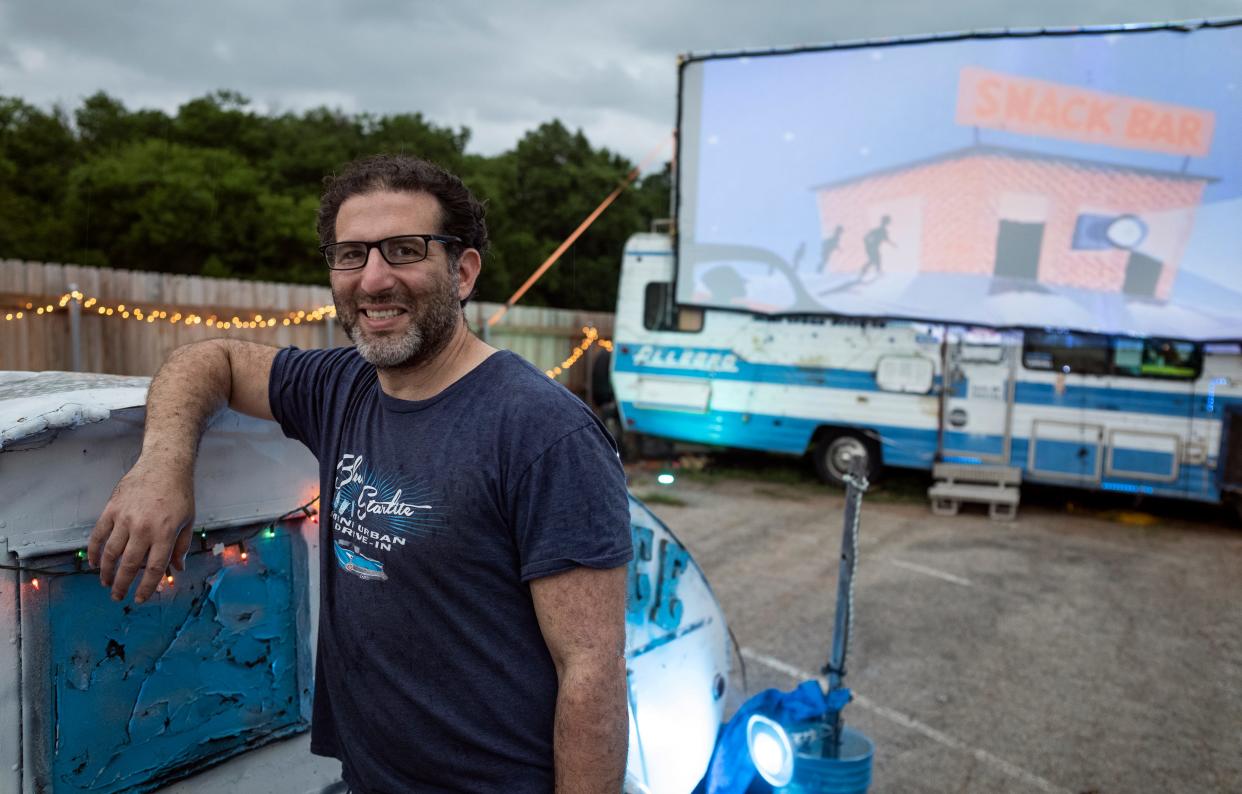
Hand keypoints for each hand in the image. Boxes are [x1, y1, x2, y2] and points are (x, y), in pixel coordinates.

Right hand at [88, 457, 195, 603]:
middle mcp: (144, 528)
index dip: (146, 586)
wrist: (164, 465)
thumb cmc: (179, 493)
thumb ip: (181, 547)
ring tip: (105, 582)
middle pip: (129, 564)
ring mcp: (125, 518)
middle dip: (122, 585)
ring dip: (105, 571)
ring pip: (110, 553)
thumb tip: (177, 569)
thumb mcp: (188, 521)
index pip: (154, 568)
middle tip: (118, 596)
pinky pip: (98, 535)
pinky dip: (93, 551)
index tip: (140, 598)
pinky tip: (93, 563)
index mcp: (165, 533)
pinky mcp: (112, 509)